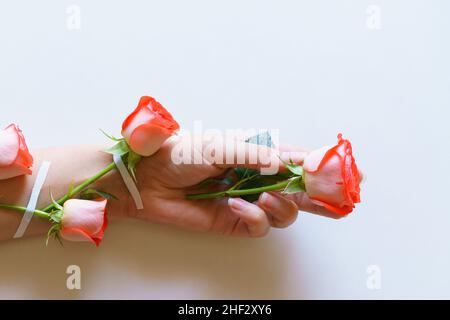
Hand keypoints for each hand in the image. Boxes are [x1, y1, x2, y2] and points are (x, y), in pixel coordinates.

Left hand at [129, 135, 341, 236]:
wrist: (149, 179)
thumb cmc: (180, 153)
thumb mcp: (221, 146)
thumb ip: (255, 155)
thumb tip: (284, 165)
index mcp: (255, 154)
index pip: (295, 159)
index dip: (320, 164)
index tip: (344, 169)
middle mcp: (256, 178)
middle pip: (299, 189)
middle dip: (321, 194)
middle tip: (342, 198)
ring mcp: (248, 201)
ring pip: (286, 211)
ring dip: (281, 205)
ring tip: (262, 195)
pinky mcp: (235, 221)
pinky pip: (260, 226)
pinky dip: (253, 217)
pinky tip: (234, 205)